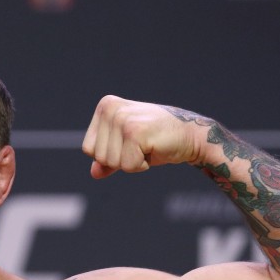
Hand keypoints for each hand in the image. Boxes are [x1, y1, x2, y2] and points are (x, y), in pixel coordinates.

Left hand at [81, 95, 203, 178]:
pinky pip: (127, 166)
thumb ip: (108, 159)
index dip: (111, 155)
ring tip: (147, 146)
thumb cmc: (157, 140)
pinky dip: (141, 165)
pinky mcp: (135, 132)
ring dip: (132, 162)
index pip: (88, 149)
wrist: (191, 136)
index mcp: (106, 106)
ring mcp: (123, 119)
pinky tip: (153, 149)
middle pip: (99, 157)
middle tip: (142, 145)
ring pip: (112, 163)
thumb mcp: (127, 147)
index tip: (131, 143)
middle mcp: (111, 109)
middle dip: (121, 160)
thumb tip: (94, 173)